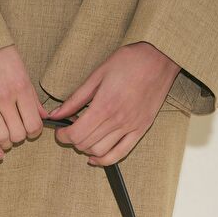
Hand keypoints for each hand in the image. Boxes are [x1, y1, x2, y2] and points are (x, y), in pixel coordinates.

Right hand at [0, 45, 47, 159]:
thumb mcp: (20, 67)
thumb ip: (32, 94)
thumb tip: (44, 116)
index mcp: (21, 86)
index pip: (34, 124)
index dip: (35, 133)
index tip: (31, 130)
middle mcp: (5, 96)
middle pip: (18, 134)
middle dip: (20, 139)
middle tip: (17, 134)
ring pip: (1, 137)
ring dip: (6, 144)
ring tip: (6, 141)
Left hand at [47, 42, 180, 165]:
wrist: (161, 56)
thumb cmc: (130, 60)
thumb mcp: (98, 74)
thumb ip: (76, 98)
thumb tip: (56, 114)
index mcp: (104, 105)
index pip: (76, 134)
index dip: (63, 136)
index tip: (60, 131)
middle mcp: (117, 119)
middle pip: (85, 144)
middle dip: (73, 140)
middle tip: (72, 130)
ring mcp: (130, 127)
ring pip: (100, 151)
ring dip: (87, 149)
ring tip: (86, 137)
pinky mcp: (141, 130)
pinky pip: (120, 154)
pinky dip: (105, 160)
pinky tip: (95, 157)